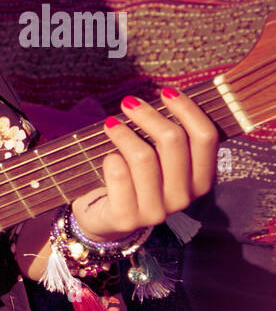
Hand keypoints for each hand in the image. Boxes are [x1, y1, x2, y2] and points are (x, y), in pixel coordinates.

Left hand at [72, 87, 219, 241]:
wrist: (105, 219)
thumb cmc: (134, 180)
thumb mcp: (159, 160)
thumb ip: (169, 137)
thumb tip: (168, 95)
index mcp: (200, 181)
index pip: (205, 137)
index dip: (187, 109)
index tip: (166, 91)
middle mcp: (183, 198)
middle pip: (173, 141)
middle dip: (148, 115)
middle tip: (128, 103)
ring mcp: (156, 211)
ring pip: (144, 157)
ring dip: (123, 133)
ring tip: (110, 124)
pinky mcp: (127, 218)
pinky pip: (119, 175)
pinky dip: (111, 159)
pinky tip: (107, 156)